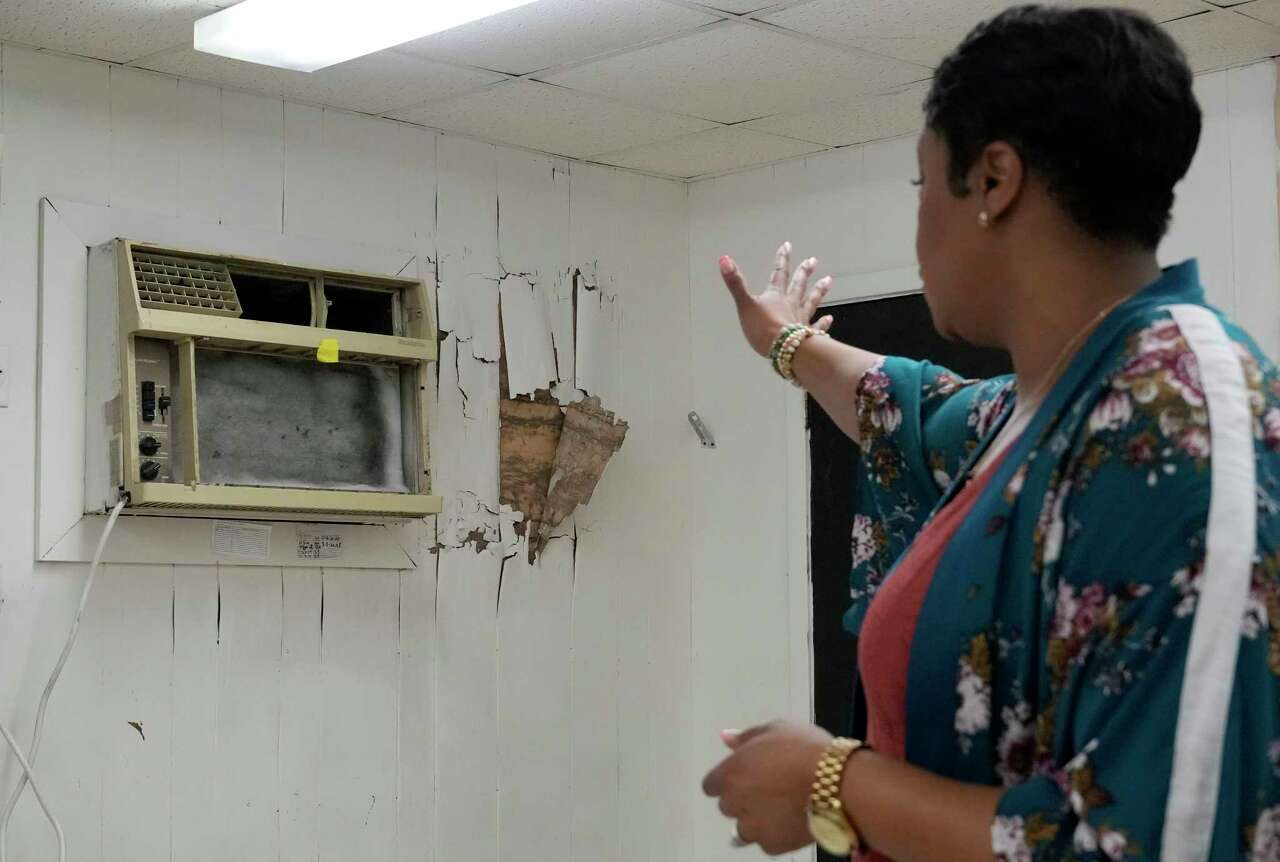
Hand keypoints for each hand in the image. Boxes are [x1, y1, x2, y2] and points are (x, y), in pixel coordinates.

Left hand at [702, 721, 833, 855]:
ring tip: (784, 806)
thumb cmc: (805, 749)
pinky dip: (777, 833)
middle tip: (771, 788)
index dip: (727, 781)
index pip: (710, 785)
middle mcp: (735, 803)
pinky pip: (767, 841)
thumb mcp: (775, 729)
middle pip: (729, 805)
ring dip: (757, 819)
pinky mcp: (771, 845)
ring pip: (745, 828)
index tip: (746, 777)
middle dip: (744, 798)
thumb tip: (726, 739)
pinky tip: (793, 818)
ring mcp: (752, 827)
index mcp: (730, 773)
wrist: (837, 783)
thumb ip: (745, 737)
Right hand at [720, 242, 834, 357]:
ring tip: (828, 280)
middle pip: (798, 285)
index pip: (779, 274)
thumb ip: (735, 283)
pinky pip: (816, 326)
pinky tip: (829, 319)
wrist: (786, 349)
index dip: (782, 259)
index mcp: (775, 297)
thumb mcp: (745, 305)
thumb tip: (724, 259)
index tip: (787, 246)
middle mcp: (791, 304)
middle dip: (804, 272)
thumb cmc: (764, 328)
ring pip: (811, 302)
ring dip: (818, 291)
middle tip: (813, 261)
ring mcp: (801, 319)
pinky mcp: (806, 335)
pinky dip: (823, 322)